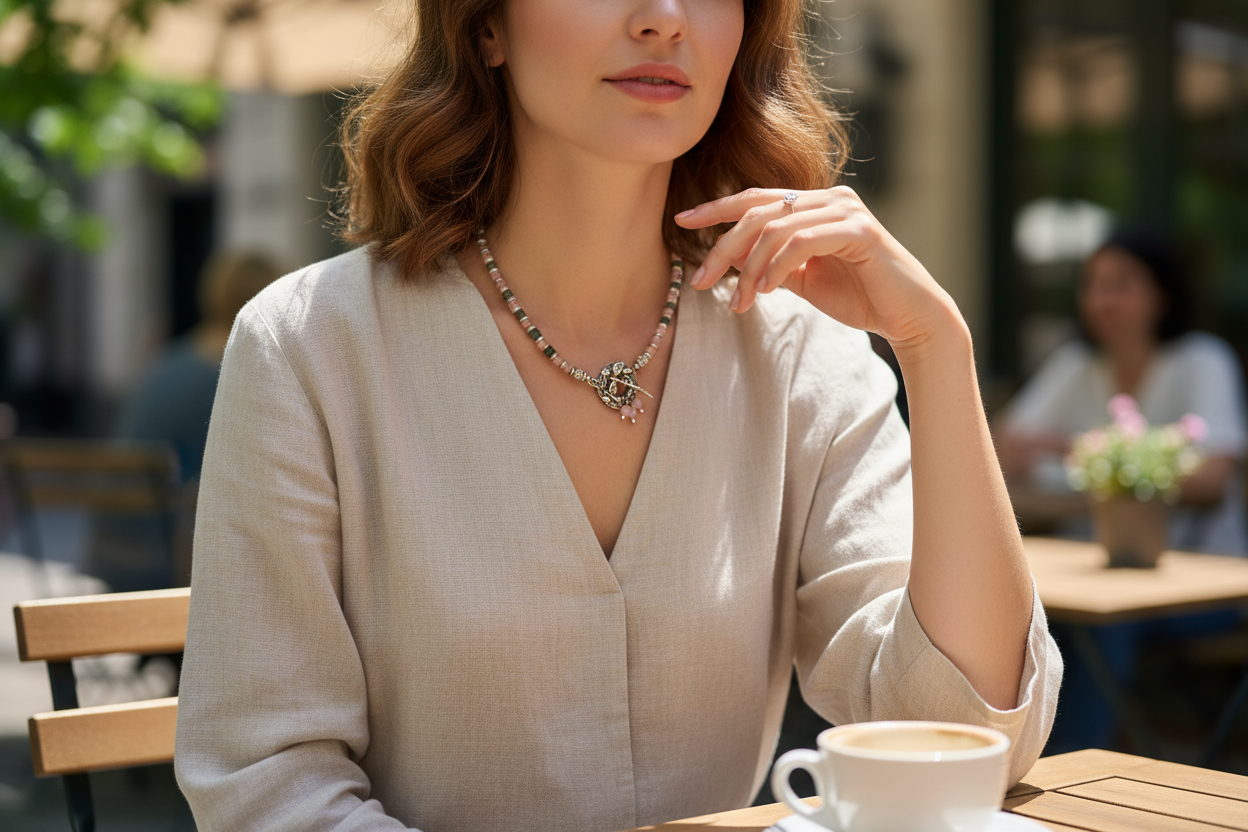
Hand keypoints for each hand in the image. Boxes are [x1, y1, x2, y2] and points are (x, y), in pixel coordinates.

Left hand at [675, 186, 962, 351]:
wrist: (909, 318)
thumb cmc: (859, 298)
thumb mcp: (803, 281)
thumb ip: (772, 265)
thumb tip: (732, 262)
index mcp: (814, 204)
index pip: (755, 199)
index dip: (715, 208)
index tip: (680, 222)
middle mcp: (830, 198)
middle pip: (757, 212)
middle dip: (722, 248)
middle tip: (700, 281)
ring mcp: (846, 211)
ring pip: (776, 227)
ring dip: (749, 268)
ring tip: (740, 302)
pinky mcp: (859, 231)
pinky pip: (802, 241)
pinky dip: (778, 266)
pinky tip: (766, 291)